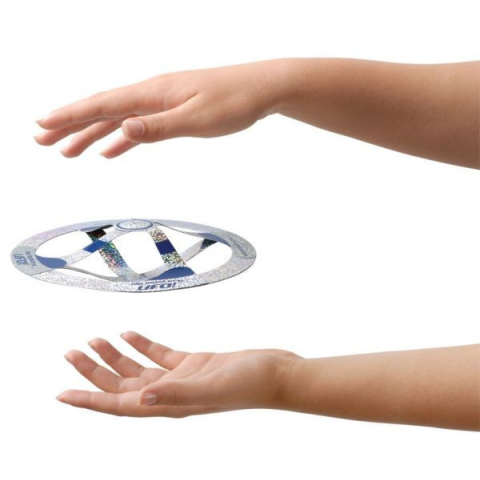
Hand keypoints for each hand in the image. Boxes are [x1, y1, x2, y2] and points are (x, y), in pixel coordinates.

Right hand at [36, 61, 285, 157]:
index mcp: (153, 93)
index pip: (103, 105)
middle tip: (42, 139)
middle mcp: (152, 93)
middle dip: (70, 125)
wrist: (261, 89)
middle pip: (102, 110)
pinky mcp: (173, 109)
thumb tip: (121, 129)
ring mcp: (161, 101)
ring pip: (117, 119)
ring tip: (68, 150)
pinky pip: (138, 125)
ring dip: (90, 134)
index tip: (43, 126)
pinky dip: (120, 137)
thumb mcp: (197, 119)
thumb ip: (158, 127)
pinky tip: (110, 148)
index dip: (71, 117)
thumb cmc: (233, 102)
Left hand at [57, 332, 299, 416]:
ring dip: (115, 356)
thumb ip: (177, 393)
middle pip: (122, 386)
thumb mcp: (212, 387)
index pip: (120, 406)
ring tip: (94, 339)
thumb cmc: (251, 385)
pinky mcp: (193, 362)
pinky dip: (142, 345)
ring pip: (138, 369)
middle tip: (71, 352)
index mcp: (170, 405)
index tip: (62, 395)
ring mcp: (181, 378)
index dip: (90, 400)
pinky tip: (128, 334)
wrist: (276, 373)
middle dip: (94, 371)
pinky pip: (159, 354)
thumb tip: (140, 399)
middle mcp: (170, 394)